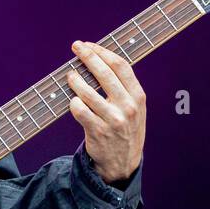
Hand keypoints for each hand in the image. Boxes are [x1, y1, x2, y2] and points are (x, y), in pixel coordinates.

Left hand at [66, 40, 145, 184]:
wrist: (123, 163)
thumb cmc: (125, 129)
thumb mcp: (134, 108)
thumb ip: (123, 88)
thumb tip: (99, 61)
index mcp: (138, 97)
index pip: (121, 66)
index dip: (103, 52)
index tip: (90, 45)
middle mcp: (128, 107)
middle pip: (105, 74)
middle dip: (88, 57)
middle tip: (75, 47)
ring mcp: (113, 120)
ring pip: (88, 93)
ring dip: (76, 80)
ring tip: (70, 75)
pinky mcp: (98, 132)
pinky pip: (79, 111)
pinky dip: (73, 103)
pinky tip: (73, 101)